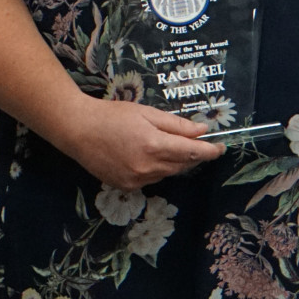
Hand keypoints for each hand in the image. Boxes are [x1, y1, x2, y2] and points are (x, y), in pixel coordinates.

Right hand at [43, 95, 223, 190]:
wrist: (78, 130)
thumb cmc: (112, 115)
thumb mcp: (146, 112)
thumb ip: (175, 124)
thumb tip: (201, 131)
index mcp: (154, 145)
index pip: (192, 152)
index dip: (209, 151)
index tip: (220, 148)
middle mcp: (149, 167)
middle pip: (182, 164)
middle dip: (192, 155)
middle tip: (197, 144)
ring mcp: (137, 180)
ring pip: (167, 173)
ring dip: (174, 162)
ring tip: (164, 146)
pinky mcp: (127, 187)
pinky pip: (151, 179)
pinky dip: (156, 169)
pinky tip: (145, 156)